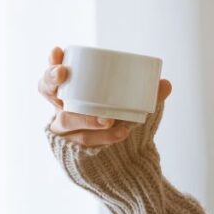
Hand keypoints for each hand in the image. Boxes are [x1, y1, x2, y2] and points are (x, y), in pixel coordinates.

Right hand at [38, 45, 172, 147]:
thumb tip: (166, 84)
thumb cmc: (121, 123)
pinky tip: (120, 133)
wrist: (122, 162)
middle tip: (64, 73)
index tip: (57, 51)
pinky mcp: (71, 150)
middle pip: (47, 91)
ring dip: (87, 117)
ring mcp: (65, 130)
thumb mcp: (133, 106)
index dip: (51, 62)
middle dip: (52, 80)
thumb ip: (148, 95)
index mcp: (73, 92)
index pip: (53, 75)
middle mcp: (63, 108)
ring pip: (67, 120)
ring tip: (109, 120)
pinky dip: (103, 138)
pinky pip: (82, 142)